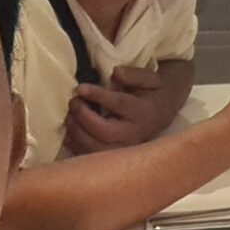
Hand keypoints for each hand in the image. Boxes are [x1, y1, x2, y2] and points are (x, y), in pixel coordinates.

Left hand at [62, 64, 182, 154]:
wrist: (160, 115)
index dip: (97, 96)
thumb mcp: (150, 78)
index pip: (118, 104)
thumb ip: (134, 75)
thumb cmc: (151, 94)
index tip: (79, 88)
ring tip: (69, 115)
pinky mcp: (114, 157)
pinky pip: (91, 156)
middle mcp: (134, 134)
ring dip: (77, 132)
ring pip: (95, 148)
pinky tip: (70, 131)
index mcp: (143, 112)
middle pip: (104, 131)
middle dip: (83, 116)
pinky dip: (76, 145)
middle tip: (73, 102)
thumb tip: (116, 73)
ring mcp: (124, 148)